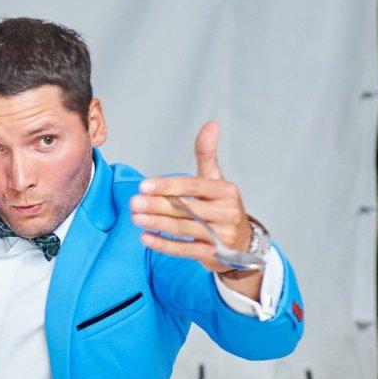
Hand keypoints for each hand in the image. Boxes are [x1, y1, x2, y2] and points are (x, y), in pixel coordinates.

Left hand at [129, 121, 252, 273]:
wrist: (243, 244)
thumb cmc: (222, 206)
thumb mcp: (216, 180)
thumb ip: (207, 154)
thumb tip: (211, 124)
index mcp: (226, 191)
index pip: (193, 186)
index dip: (168, 186)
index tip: (144, 185)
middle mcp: (226, 212)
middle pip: (186, 208)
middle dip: (157, 205)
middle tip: (134, 202)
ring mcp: (221, 235)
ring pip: (184, 229)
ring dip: (157, 223)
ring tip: (135, 217)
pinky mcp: (213, 254)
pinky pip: (185, 249)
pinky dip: (164, 244)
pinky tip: (146, 237)